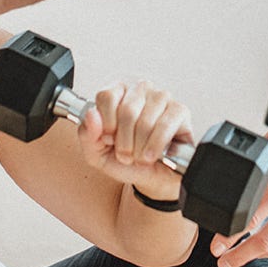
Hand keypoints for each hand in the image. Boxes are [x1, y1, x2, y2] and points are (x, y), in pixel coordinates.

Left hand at [77, 81, 193, 199]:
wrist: (151, 177)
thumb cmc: (126, 159)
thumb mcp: (97, 152)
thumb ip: (87, 134)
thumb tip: (91, 114)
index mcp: (118, 92)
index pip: (107, 96)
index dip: (106, 124)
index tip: (109, 139)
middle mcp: (140, 89)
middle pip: (127, 110)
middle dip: (124, 142)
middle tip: (125, 154)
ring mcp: (162, 98)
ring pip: (146, 121)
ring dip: (140, 147)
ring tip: (140, 156)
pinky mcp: (180, 111)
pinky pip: (166, 126)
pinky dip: (156, 146)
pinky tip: (152, 155)